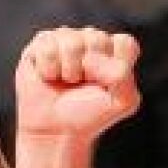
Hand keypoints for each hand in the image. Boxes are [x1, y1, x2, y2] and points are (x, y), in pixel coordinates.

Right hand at [16, 27, 140, 140]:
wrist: (55, 129)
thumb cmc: (89, 115)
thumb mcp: (122, 101)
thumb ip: (122, 75)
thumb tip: (89, 57)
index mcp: (116, 51)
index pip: (124, 43)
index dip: (115, 66)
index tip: (106, 85)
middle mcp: (93, 40)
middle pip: (98, 39)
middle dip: (90, 69)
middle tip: (82, 84)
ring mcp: (67, 38)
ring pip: (72, 42)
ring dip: (68, 70)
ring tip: (66, 81)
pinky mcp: (43, 42)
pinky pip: (48, 47)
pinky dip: (49, 69)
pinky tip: (49, 77)